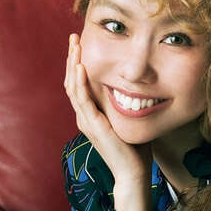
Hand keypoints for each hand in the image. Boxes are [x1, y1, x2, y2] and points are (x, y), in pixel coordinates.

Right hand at [65, 34, 153, 210]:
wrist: (134, 172)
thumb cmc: (135, 149)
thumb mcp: (128, 120)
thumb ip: (126, 105)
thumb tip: (138, 89)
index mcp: (91, 115)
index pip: (80, 85)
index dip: (79, 64)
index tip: (82, 46)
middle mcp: (85, 116)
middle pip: (72, 82)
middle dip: (73, 59)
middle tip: (74, 38)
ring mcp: (86, 121)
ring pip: (74, 88)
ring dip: (73, 65)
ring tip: (75, 46)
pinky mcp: (93, 126)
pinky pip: (83, 100)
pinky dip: (80, 82)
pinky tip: (81, 67)